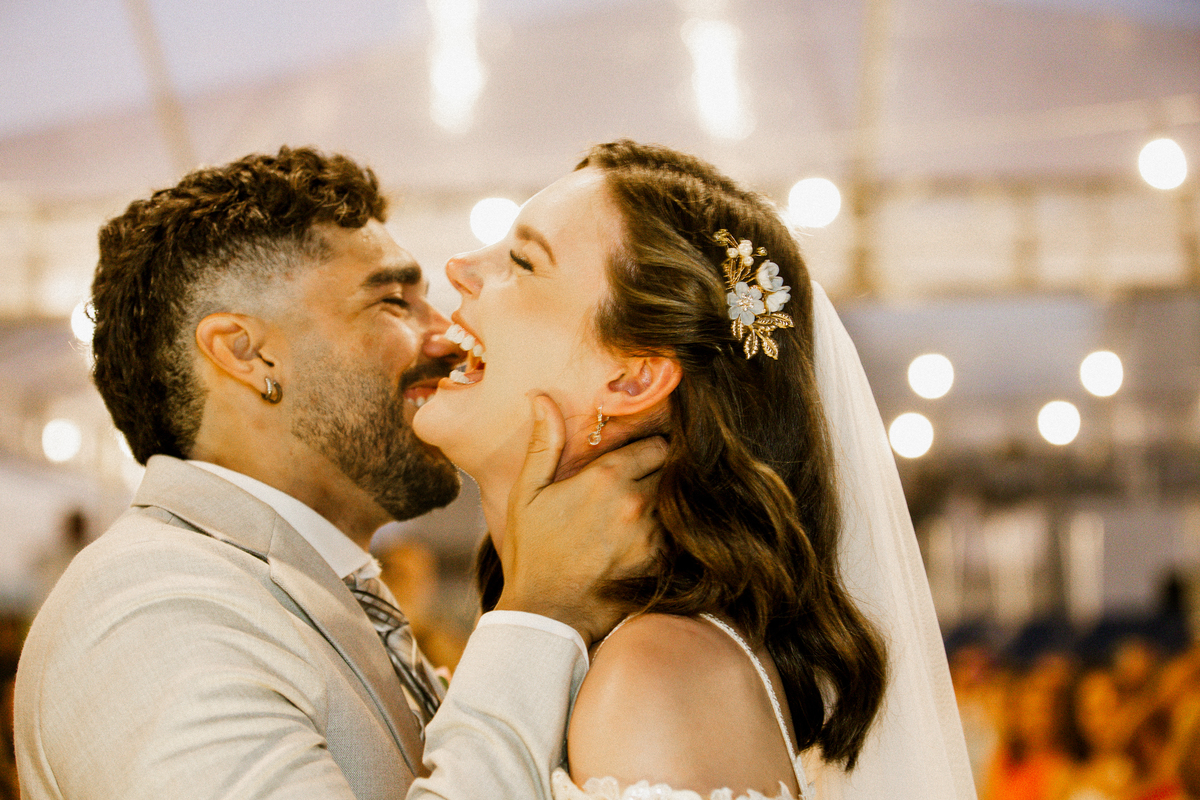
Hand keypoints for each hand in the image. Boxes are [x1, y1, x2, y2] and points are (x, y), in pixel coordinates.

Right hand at [495, 395, 665, 646]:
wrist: (547, 614)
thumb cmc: (533, 551)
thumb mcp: (527, 494)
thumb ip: (543, 443)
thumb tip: (541, 398)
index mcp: (607, 477)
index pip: (656, 445)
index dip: (649, 450)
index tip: (640, 458)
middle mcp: (637, 501)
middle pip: (673, 470)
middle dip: (662, 473)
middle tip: (643, 484)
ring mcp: (652, 534)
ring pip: (677, 503)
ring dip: (666, 504)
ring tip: (642, 514)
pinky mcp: (661, 563)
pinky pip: (677, 536)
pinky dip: (668, 534)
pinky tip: (644, 542)